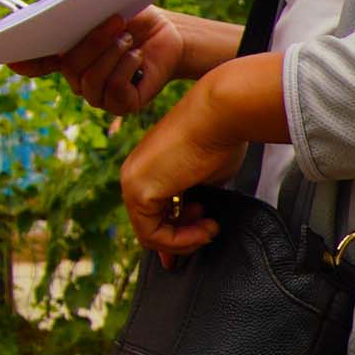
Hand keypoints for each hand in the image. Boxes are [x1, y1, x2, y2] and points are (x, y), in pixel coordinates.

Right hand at [15, 8, 225, 115]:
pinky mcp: (121, 105)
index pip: (35, 64)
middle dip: (92, 43)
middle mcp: (78, 79)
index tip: (9, 56)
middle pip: (69, 67)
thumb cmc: (134, 18)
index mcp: (66, 56)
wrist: (170, 34)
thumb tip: (49, 10)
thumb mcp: (104, 7)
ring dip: (111, 55)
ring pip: (89, 80)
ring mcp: (98, 95)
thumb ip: (76, 12)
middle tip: (115, 21)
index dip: (22, 61)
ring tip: (129, 40)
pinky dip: (125, 70)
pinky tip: (137, 57)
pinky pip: (112, 92)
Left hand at [120, 53, 290, 261]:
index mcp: (147, 167)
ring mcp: (132, 183)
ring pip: (150, 235)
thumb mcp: (208, 177)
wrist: (221, 114)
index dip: (177, 233)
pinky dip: (181, 240)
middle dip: (182, 236)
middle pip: (150, 225)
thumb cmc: (222, 137)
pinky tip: (206, 227)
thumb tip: (203, 228)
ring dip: (185, 240)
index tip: (204, 234)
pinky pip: (153, 234)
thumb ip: (197, 200)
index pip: (153, 212)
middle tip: (210, 227)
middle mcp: (134, 174)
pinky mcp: (139, 191)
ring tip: (211, 226)